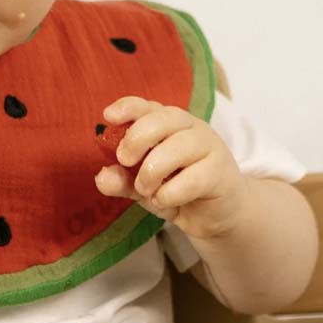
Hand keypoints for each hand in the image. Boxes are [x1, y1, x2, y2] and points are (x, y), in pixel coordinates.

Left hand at [94, 97, 251, 239]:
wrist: (218, 216)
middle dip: (136, 140)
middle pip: (162, 120)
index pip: (148, 106)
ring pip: (177, 147)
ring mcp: (209, 147)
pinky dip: (171, 192)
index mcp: (169, 124)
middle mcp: (190, 128)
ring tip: (145, 190)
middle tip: (125, 162)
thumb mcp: (144, 187)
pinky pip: (193, 177)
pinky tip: (164, 200)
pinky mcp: (221, 172)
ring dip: (152, 172)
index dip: (128, 108)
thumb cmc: (179, 191)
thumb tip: (102, 177)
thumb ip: (123, 181)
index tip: (108, 117)